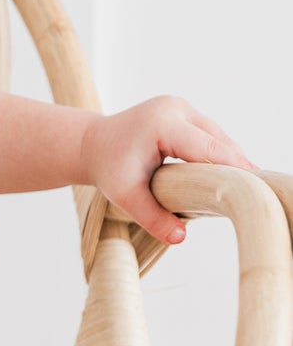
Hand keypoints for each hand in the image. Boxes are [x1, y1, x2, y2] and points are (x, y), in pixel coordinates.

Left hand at [81, 96, 254, 246]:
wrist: (92, 144)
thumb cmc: (107, 168)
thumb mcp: (124, 195)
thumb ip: (151, 217)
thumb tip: (179, 238)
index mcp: (163, 123)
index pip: (209, 148)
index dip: (234, 168)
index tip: (252, 189)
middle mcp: (176, 108)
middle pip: (219, 141)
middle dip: (236, 167)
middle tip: (254, 195)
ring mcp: (182, 107)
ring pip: (218, 137)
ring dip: (229, 161)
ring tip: (243, 189)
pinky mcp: (185, 113)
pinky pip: (210, 136)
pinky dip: (218, 155)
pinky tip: (227, 177)